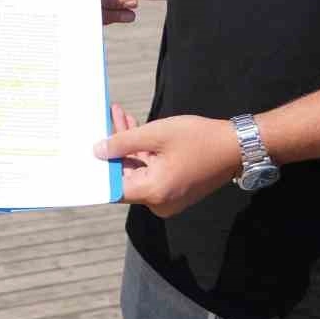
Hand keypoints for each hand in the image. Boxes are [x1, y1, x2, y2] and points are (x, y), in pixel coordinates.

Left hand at [93, 109, 241, 217]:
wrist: (236, 146)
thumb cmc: (199, 139)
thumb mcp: (156, 134)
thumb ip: (123, 142)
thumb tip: (97, 151)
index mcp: (153, 192)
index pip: (114, 188)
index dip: (98, 170)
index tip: (83, 153)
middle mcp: (159, 202)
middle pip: (125, 176)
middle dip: (115, 147)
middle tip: (104, 121)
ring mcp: (167, 198)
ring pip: (137, 170)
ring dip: (128, 145)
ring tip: (119, 116)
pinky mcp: (174, 189)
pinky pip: (150, 171)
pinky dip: (142, 152)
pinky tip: (134, 127)